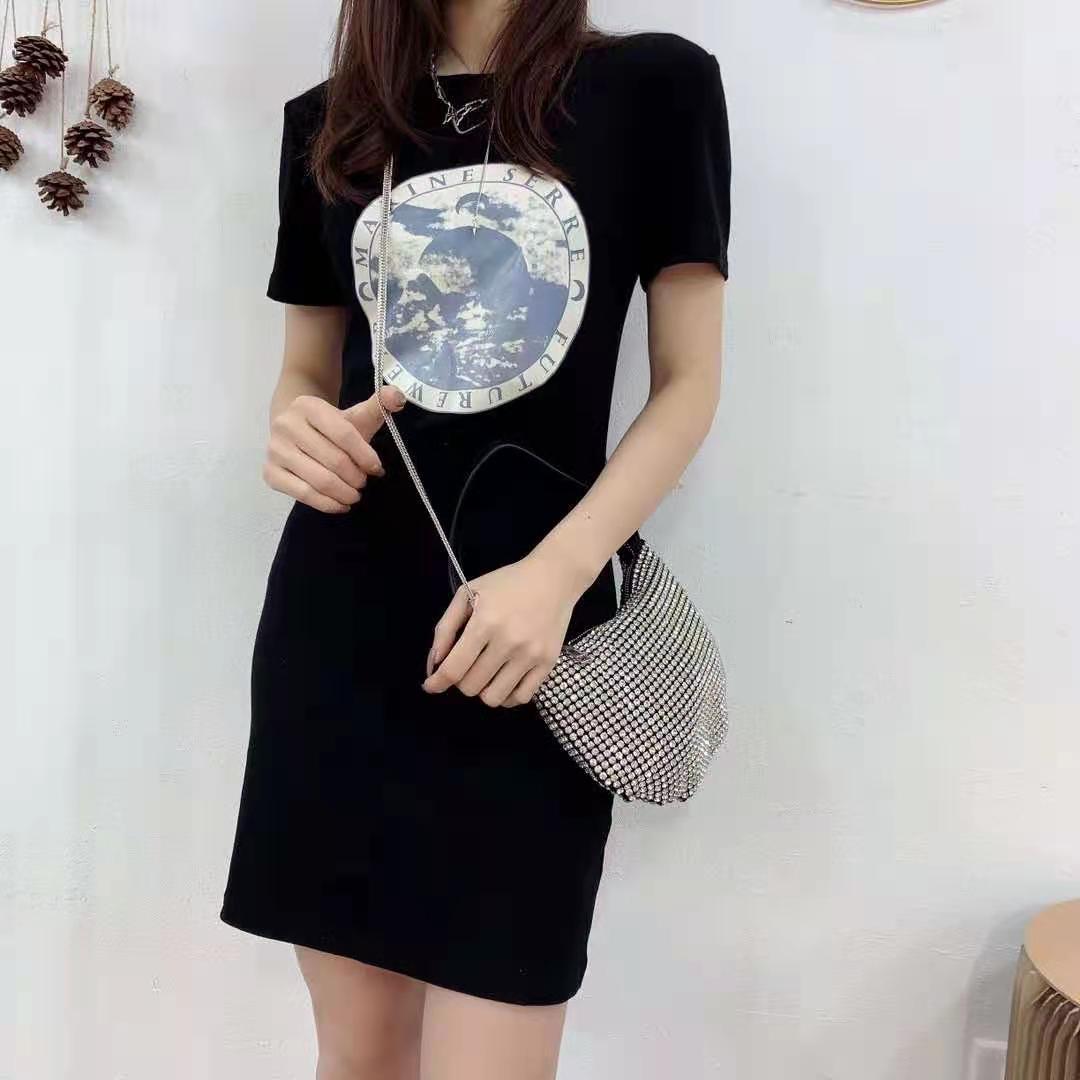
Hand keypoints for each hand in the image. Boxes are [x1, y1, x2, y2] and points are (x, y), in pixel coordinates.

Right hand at [263, 386, 405, 512]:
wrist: (296, 430)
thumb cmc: (331, 427)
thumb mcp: (355, 415)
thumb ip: (378, 405)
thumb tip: (397, 396)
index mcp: (308, 405)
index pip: (344, 434)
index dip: (365, 455)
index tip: (377, 469)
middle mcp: (286, 424)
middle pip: (333, 460)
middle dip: (355, 477)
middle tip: (363, 482)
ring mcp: (275, 450)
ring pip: (319, 480)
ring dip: (344, 492)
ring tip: (354, 494)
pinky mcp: (270, 472)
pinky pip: (303, 494)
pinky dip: (327, 504)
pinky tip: (340, 504)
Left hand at [422, 550, 585, 707]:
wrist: (554, 578)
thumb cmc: (507, 583)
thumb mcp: (468, 594)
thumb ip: (445, 628)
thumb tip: (434, 664)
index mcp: (485, 623)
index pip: (453, 669)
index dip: (437, 682)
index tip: (431, 685)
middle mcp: (508, 643)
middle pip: (471, 686)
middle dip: (461, 680)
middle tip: (466, 665)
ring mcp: (530, 656)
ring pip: (493, 698)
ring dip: (483, 690)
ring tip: (485, 673)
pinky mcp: (548, 663)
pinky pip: (520, 698)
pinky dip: (506, 696)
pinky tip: (503, 681)